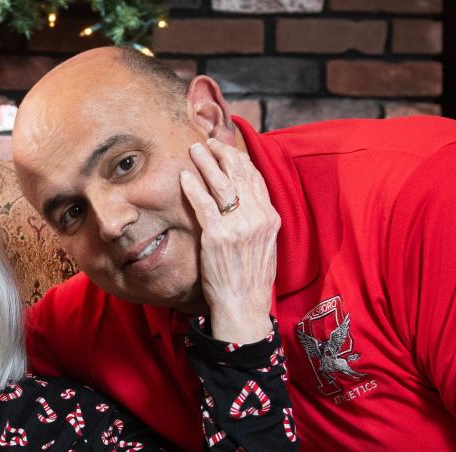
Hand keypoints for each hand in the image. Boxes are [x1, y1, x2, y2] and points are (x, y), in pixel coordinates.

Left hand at [181, 139, 279, 344]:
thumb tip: (244, 201)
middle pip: (239, 174)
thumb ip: (256, 221)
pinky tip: (185, 175)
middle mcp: (257, 217)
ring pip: (220, 183)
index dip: (241, 158)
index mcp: (270, 217)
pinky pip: (203, 204)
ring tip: (194, 149)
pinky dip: (193, 187)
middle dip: (222, 153)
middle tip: (208, 142)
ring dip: (205, 162)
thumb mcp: (264, 245)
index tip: (228, 147)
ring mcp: (237, 225)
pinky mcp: (217, 236)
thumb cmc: (250, 278)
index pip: (256, 178)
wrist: (243, 304)